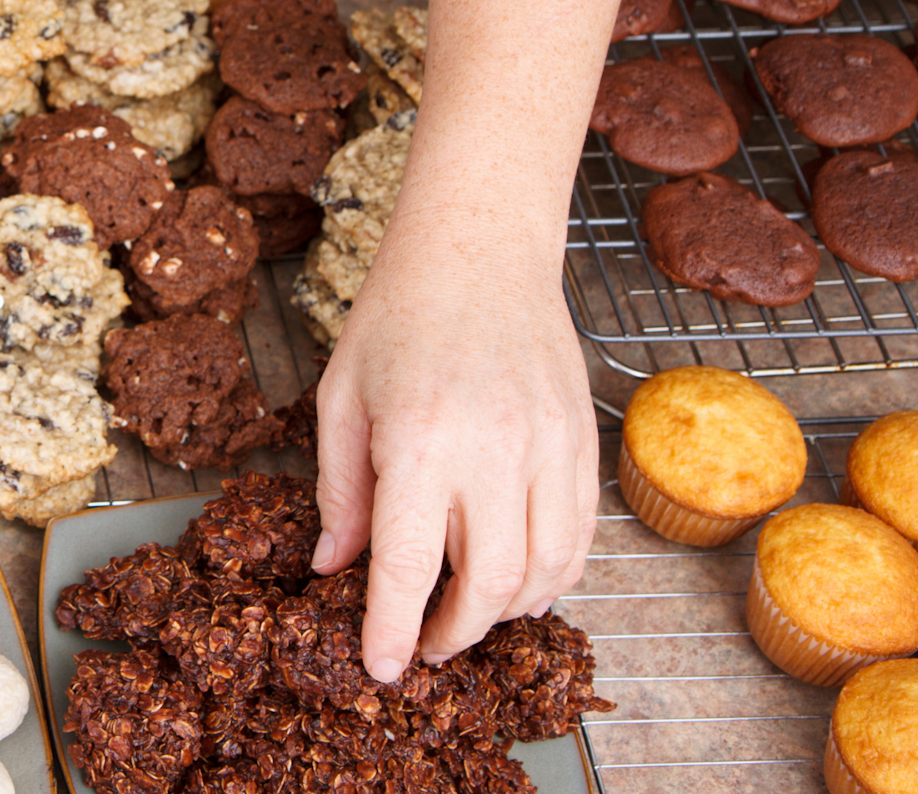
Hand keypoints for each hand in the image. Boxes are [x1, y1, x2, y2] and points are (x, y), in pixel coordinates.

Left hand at [310, 213, 597, 680]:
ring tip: (465, 614)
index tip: (381, 668)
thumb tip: (333, 567)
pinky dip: (553, 577)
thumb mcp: (340, 399)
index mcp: (418, 441)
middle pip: (487, 586)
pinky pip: (581, 539)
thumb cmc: (397, 317)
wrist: (479, 250)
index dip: (391, 630)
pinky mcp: (584, 442)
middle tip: (422, 645)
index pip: (407, 566)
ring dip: (504, 613)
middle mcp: (493, 451)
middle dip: (453, 635)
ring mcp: (550, 448)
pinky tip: (518, 581)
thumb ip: (339, 491)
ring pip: (545, 574)